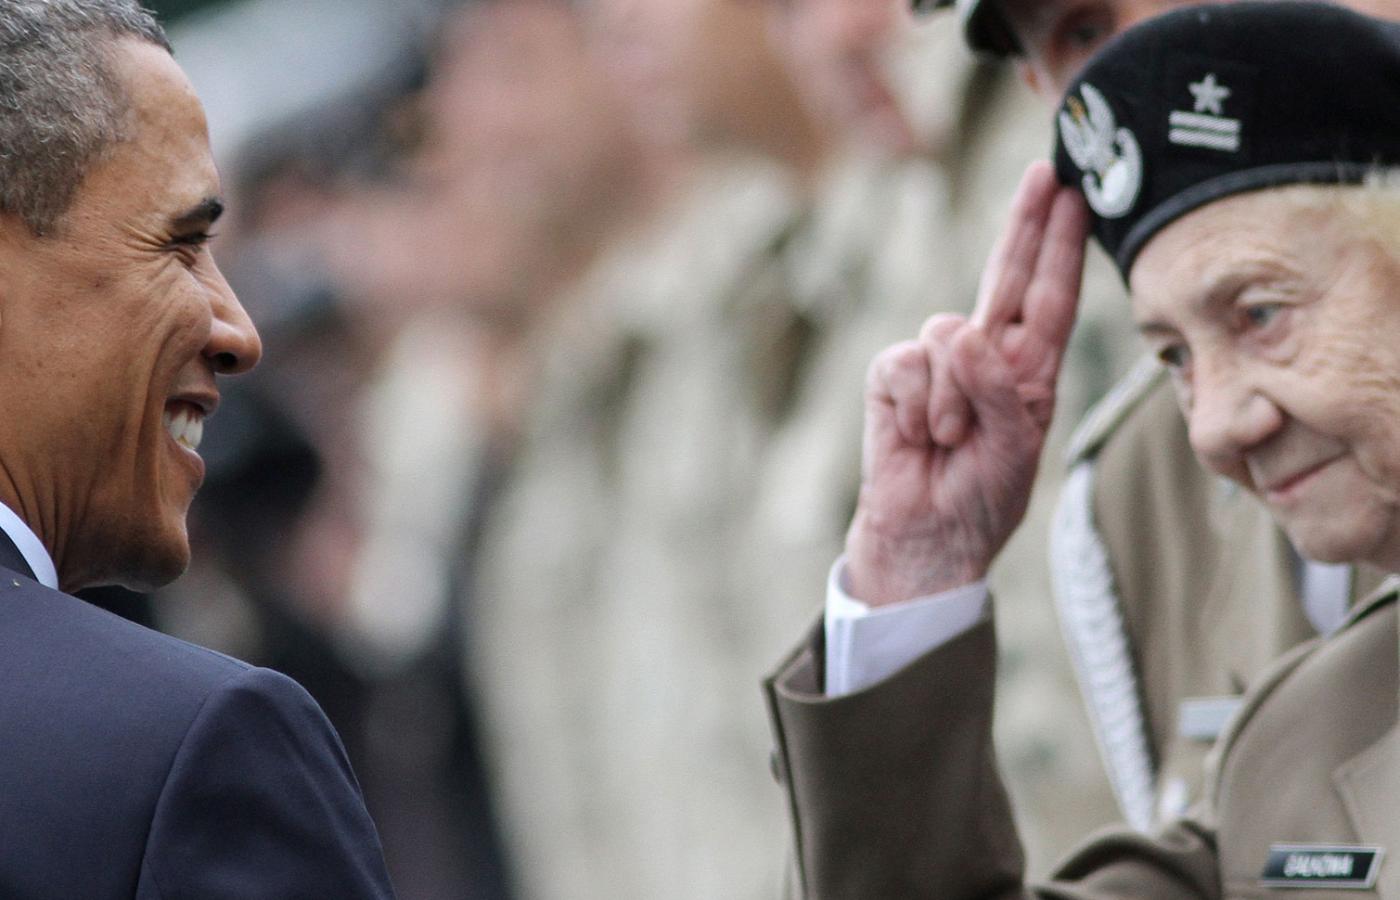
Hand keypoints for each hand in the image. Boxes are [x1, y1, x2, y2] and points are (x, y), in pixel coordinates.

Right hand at [845, 162, 1088, 605]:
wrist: (924, 539)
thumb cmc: (980, 499)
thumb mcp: (1014, 450)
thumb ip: (999, 389)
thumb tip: (961, 331)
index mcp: (1029, 370)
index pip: (1050, 297)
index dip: (1059, 246)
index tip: (1072, 195)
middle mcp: (986, 355)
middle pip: (1006, 275)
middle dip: (1024, 225)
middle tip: (1044, 174)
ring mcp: (935, 362)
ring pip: (949, 334)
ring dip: (954, 401)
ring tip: (950, 441)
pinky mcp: (891, 375)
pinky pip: (908, 364)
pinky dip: (917, 409)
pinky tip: (918, 437)